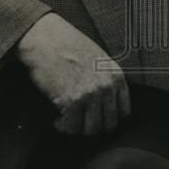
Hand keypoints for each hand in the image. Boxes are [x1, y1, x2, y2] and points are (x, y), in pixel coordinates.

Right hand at [16, 12, 129, 136]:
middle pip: (108, 124)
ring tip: (68, 122)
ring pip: (91, 130)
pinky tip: (58, 120)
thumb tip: (107, 101)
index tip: (98, 119)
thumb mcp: (97, 57)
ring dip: (78, 130)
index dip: (110, 118)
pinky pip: (71, 127)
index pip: (124, 111)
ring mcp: (90, 95)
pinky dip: (63, 127)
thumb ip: (106, 78)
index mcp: (116, 75)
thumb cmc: (67, 45)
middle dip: (94, 127)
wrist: (45, 38)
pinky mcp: (71, 101)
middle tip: (80, 123)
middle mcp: (106, 87)